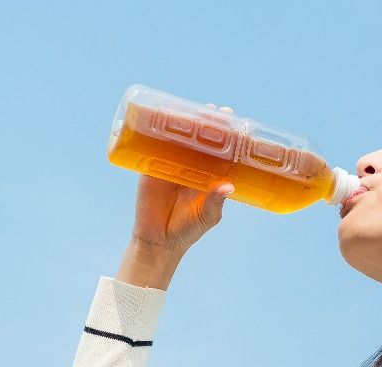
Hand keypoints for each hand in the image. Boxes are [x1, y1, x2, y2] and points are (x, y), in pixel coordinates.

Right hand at [129, 103, 235, 254]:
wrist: (158, 241)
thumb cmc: (187, 230)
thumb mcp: (206, 217)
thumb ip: (215, 202)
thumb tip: (227, 187)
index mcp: (207, 175)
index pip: (217, 149)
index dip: (224, 133)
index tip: (231, 118)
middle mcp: (190, 166)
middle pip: (198, 138)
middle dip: (205, 123)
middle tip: (213, 110)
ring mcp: (169, 165)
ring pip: (176, 139)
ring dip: (181, 123)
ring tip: (188, 110)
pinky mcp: (149, 168)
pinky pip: (152, 147)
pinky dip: (154, 135)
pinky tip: (157, 121)